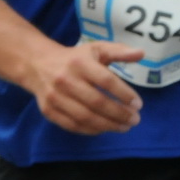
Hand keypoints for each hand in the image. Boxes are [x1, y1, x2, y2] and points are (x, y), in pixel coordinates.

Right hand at [23, 40, 145, 134]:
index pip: (106, 81)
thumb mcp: (96, 49)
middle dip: (119, 114)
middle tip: (135, 120)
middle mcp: (66, 80)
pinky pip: (72, 125)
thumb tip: (141, 53)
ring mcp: (55, 97)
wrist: (37, 64)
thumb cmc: (75, 58)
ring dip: (108, 125)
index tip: (138, 104)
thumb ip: (119, 51)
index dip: (124, 94)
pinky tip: (105, 129)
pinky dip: (91, 130)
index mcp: (80, 62)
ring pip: (85, 117)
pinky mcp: (48, 111)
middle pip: (97, 102)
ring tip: (124, 127)